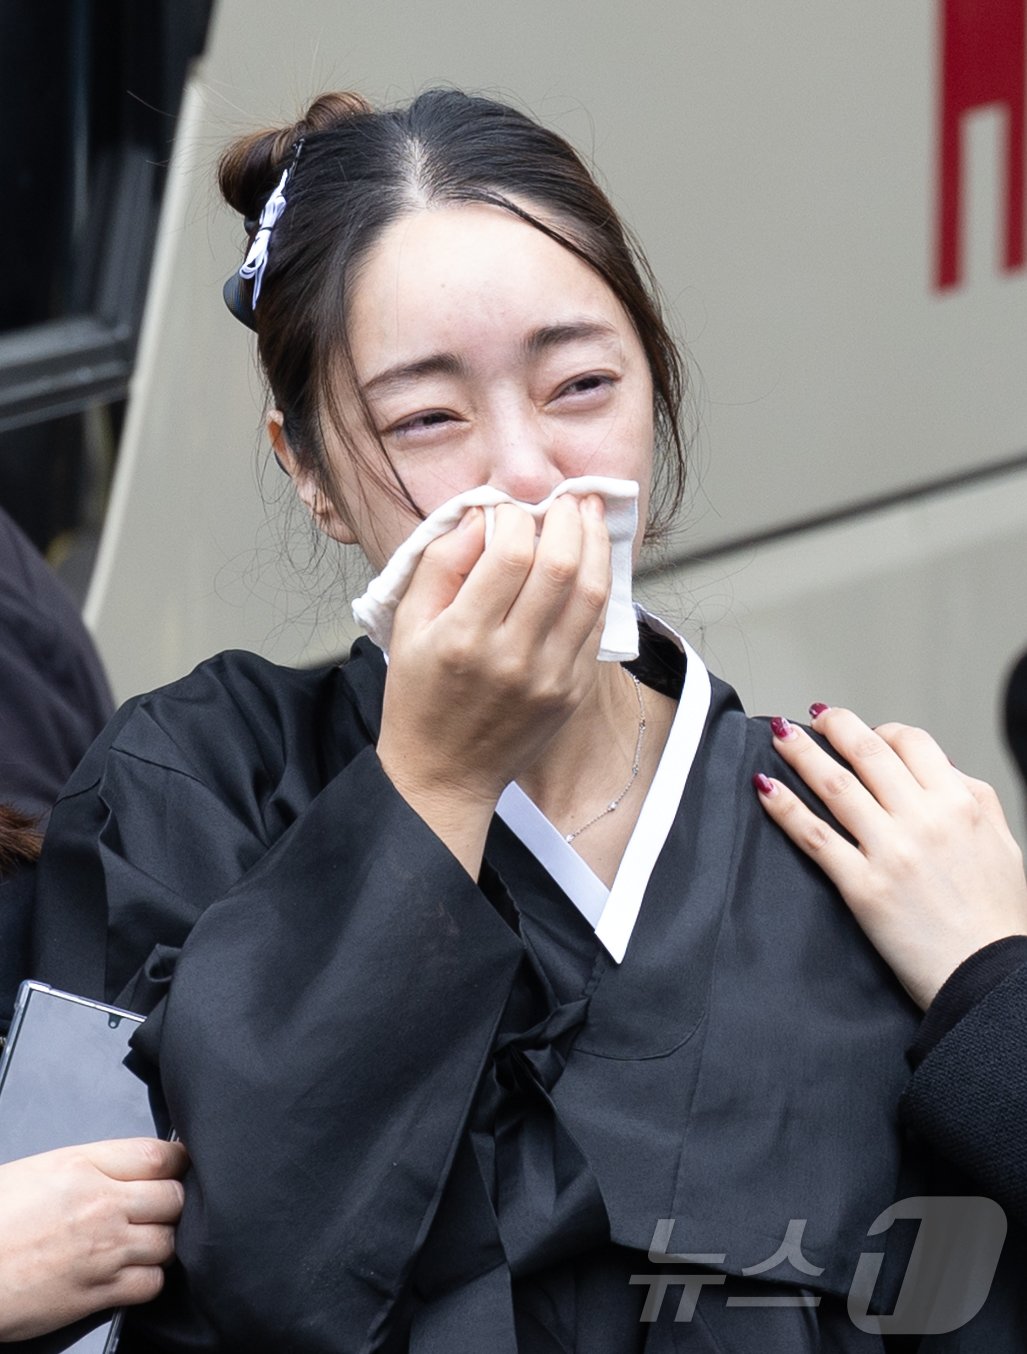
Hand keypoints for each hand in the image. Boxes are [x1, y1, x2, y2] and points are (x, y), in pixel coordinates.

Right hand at [0, 1137, 186, 1340]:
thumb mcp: (43, 1170)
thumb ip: (95, 1165)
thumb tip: (132, 1167)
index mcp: (86, 1167)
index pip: (160, 1155)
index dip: (180, 1161)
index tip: (181, 1167)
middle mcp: (103, 1205)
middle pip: (175, 1198)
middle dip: (174, 1202)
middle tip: (162, 1207)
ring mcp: (104, 1250)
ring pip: (169, 1241)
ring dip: (163, 1241)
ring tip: (145, 1239)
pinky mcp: (97, 1292)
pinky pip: (151, 1284)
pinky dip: (150, 1278)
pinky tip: (134, 1271)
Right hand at [377, 496, 610, 873]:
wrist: (445, 773)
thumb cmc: (419, 698)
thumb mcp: (407, 625)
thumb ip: (440, 564)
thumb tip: (480, 516)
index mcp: (465, 637)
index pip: (512, 554)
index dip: (517, 517)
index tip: (509, 510)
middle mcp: (513, 657)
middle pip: (561, 566)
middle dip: (569, 518)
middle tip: (566, 498)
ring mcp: (550, 677)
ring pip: (591, 592)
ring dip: (596, 544)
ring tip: (589, 516)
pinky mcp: (572, 692)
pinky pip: (596, 626)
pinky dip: (598, 586)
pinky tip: (590, 563)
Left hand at [754, 707, 1026, 1008]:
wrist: (990, 977)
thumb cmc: (998, 918)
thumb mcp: (1002, 842)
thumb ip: (973, 797)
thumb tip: (941, 766)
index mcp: (961, 803)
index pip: (912, 743)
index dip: (882, 730)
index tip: (864, 731)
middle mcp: (925, 819)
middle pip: (867, 753)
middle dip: (835, 727)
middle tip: (815, 717)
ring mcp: (891, 851)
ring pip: (835, 786)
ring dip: (801, 753)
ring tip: (779, 734)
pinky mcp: (863, 886)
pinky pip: (815, 835)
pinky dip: (785, 806)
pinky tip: (765, 787)